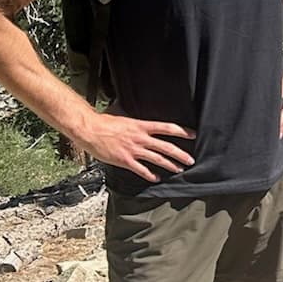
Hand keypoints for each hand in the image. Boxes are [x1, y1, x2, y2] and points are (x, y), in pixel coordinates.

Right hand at [76, 113, 194, 181]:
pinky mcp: (125, 161)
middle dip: (180, 154)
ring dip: (170, 165)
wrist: (90, 130)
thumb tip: (133, 103)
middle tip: (190, 160)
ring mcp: (134, 150)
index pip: (167, 127)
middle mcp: (140, 138)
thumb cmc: (104, 121)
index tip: (192, 135)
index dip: (181, 131)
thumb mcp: (122, 112)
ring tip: (179, 169)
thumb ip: (132, 114)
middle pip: (166, 147)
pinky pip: (141, 170)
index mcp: (141, 125)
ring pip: (157, 159)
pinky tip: (156, 178)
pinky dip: (150, 175)